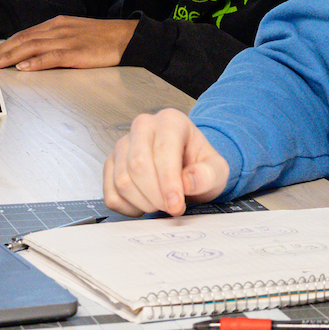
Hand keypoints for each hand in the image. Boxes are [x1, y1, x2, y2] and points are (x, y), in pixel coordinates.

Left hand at [0, 16, 138, 71]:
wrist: (128, 37)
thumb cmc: (103, 39)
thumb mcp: (75, 34)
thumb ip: (55, 41)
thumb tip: (34, 54)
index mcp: (57, 24)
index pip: (25, 34)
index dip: (5, 43)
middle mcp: (58, 29)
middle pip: (23, 39)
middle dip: (1, 51)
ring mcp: (68, 40)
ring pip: (33, 47)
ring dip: (11, 57)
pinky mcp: (78, 53)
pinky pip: (53, 57)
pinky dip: (37, 62)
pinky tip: (25, 67)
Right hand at [102, 107, 229, 215]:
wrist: (188, 167)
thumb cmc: (200, 166)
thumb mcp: (217, 170)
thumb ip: (208, 175)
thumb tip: (187, 182)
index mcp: (171, 121)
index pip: (163, 150)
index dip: (169, 183)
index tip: (176, 206)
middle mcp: (143, 126)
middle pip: (137, 164)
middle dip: (155, 195)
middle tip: (171, 208)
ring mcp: (123, 144)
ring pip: (122, 180)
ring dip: (143, 202)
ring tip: (161, 204)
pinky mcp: (111, 164)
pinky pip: (111, 193)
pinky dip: (128, 208)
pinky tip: (145, 204)